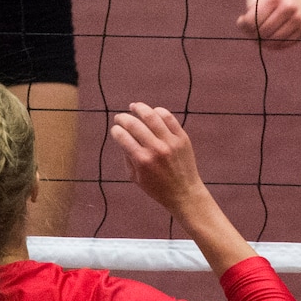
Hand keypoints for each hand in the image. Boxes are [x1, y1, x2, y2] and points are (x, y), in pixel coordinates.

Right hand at [111, 103, 202, 217]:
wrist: (184, 193)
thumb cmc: (157, 188)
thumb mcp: (135, 177)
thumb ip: (127, 156)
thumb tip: (122, 136)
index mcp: (142, 160)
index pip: (122, 137)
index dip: (115, 131)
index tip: (115, 130)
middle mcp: (156, 149)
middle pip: (134, 124)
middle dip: (122, 118)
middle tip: (119, 118)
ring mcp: (170, 141)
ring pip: (151, 116)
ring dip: (139, 108)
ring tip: (133, 106)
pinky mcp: (182, 137)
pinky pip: (169, 117)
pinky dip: (158, 111)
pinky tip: (152, 112)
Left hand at [237, 0, 300, 49]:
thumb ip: (249, 5)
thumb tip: (244, 24)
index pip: (252, 21)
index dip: (243, 25)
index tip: (242, 21)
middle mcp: (289, 7)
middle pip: (263, 32)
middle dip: (253, 34)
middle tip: (250, 30)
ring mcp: (299, 19)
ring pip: (274, 42)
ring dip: (263, 42)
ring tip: (259, 35)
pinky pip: (286, 44)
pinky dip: (275, 45)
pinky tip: (270, 38)